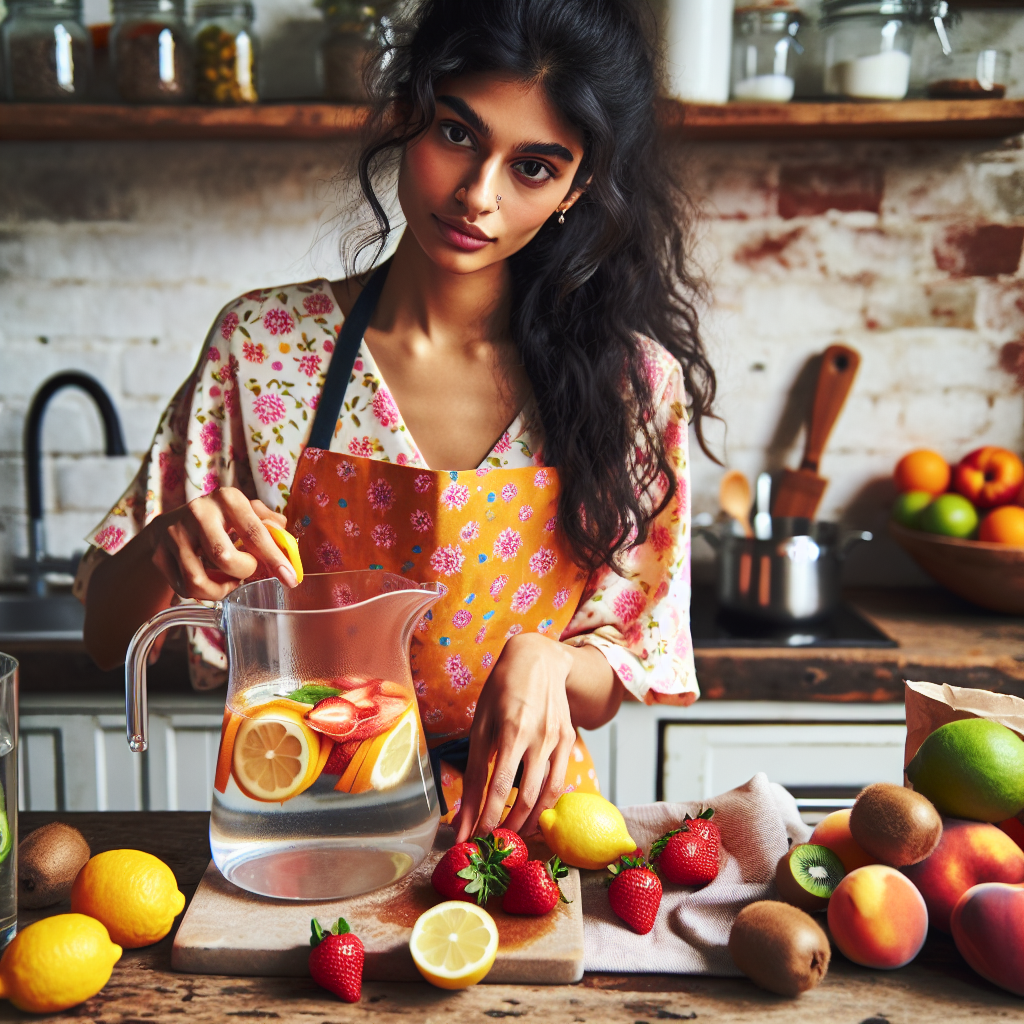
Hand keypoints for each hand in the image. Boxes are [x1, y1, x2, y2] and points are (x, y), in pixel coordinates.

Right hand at [146, 487, 295, 600]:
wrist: (173, 524)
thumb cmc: (221, 521)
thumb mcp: (246, 513)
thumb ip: (270, 525)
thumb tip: (287, 544)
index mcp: (228, 499)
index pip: (255, 533)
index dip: (274, 559)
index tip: (290, 578)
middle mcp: (199, 512)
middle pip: (225, 559)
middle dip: (243, 573)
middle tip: (246, 571)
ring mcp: (175, 533)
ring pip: (199, 580)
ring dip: (221, 589)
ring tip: (228, 580)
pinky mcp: (159, 554)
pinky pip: (184, 588)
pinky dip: (203, 593)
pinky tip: (209, 580)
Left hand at [454, 632, 576, 841]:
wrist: (539, 660)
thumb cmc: (501, 690)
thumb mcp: (481, 722)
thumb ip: (475, 767)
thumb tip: (463, 810)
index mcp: (512, 729)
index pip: (497, 785)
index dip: (484, 817)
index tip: (471, 839)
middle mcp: (539, 736)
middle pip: (525, 796)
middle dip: (506, 826)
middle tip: (490, 843)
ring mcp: (559, 739)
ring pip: (547, 795)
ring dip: (528, 822)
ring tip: (509, 835)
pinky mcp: (570, 741)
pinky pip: (559, 782)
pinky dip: (546, 804)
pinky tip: (531, 814)